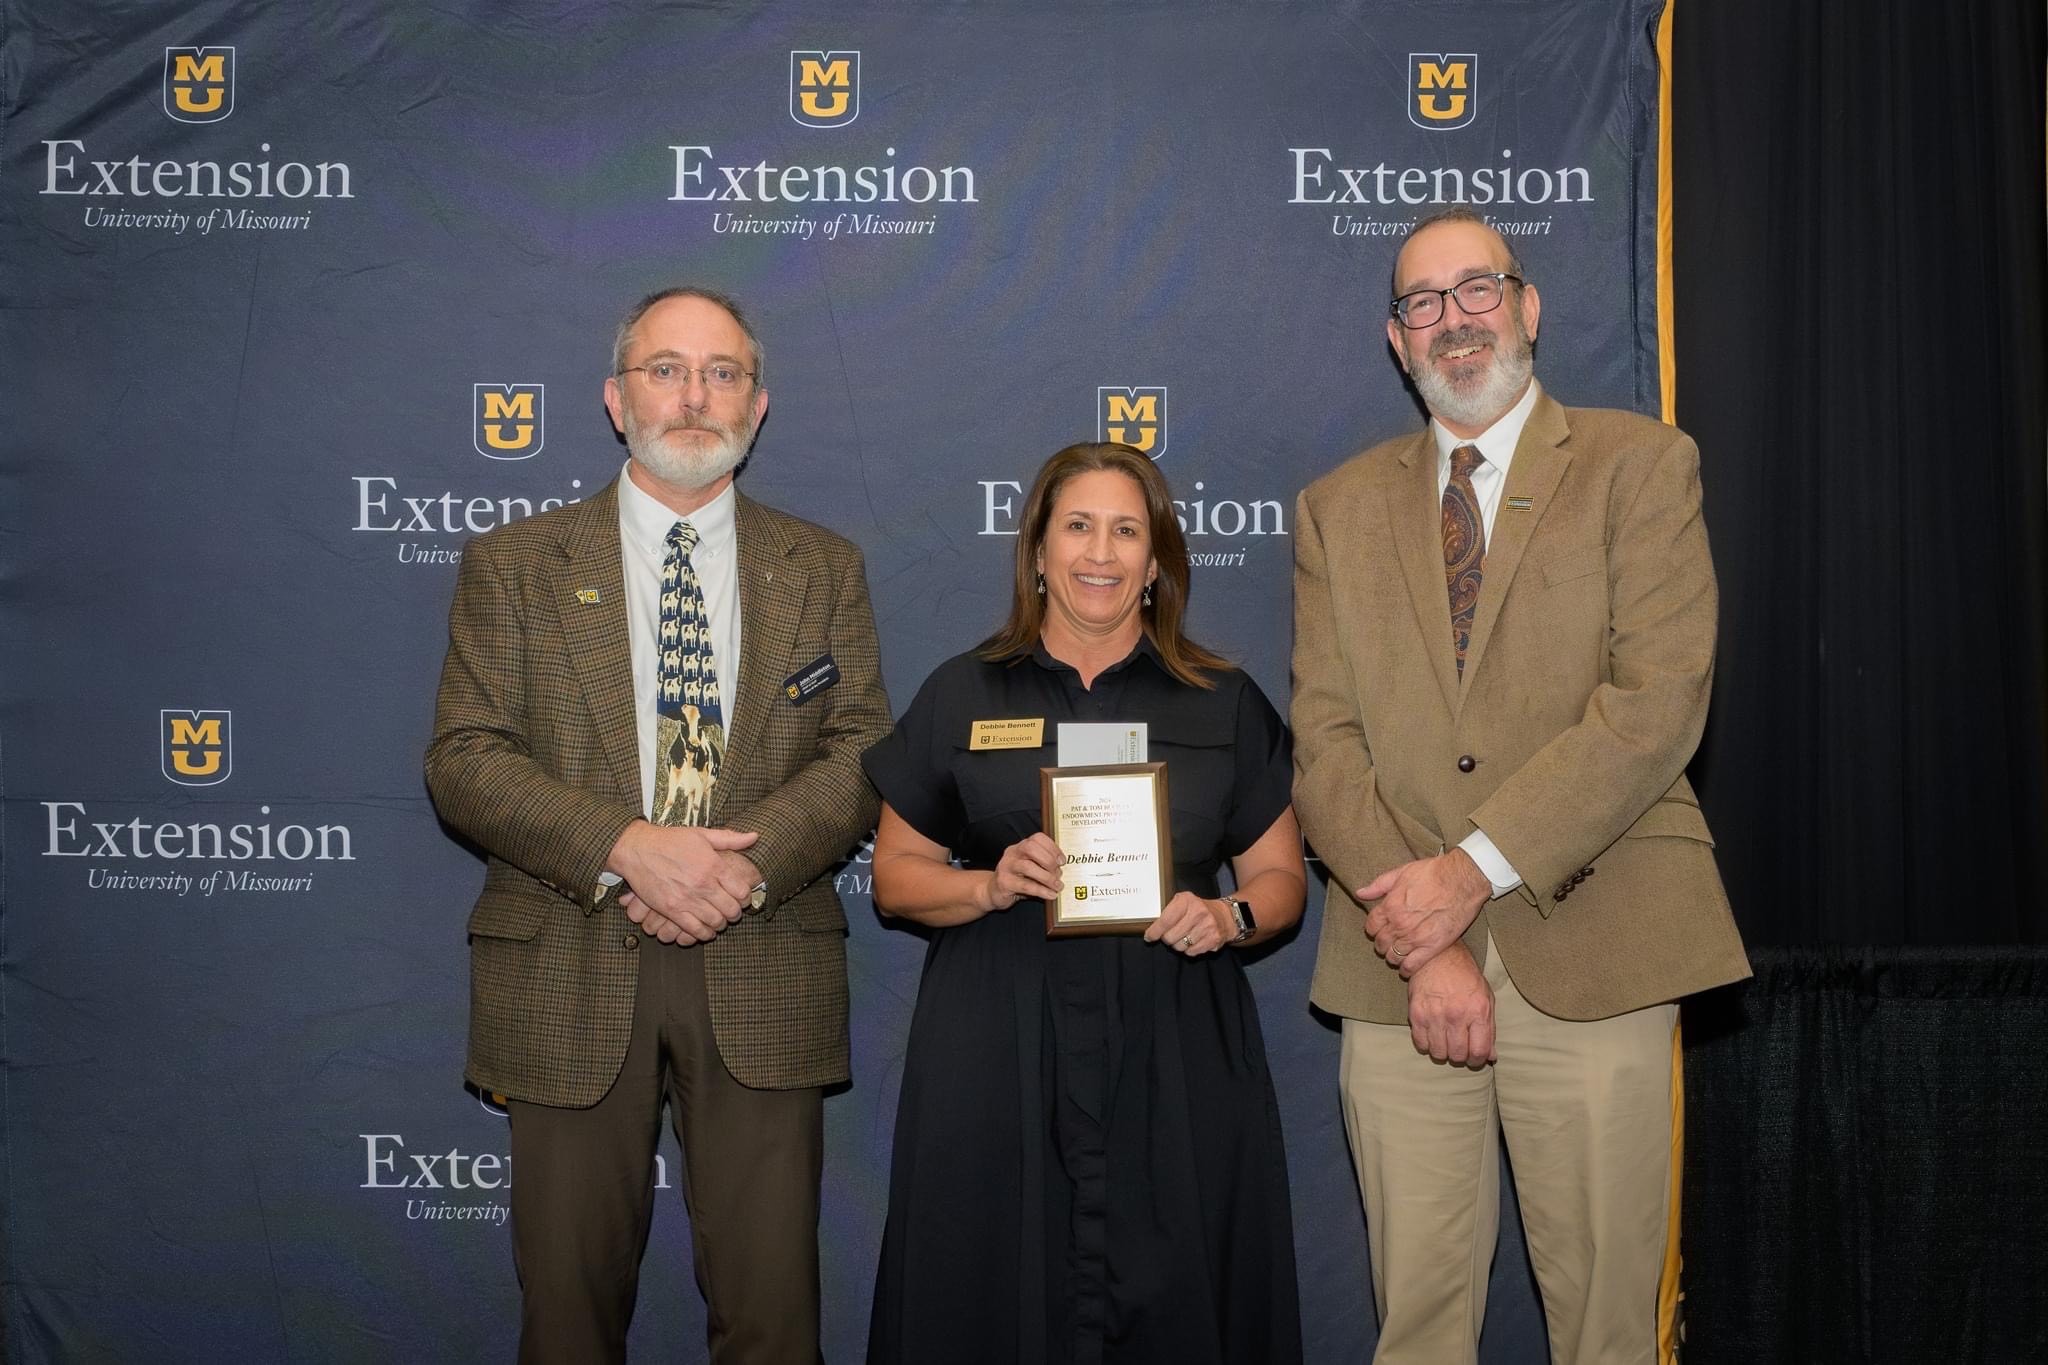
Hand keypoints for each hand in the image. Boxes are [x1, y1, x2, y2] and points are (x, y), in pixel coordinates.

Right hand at [607, 821, 760, 941]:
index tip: (741, 897)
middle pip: (731, 910)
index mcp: (713, 865)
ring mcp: (687, 899)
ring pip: (716, 922)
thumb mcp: (702, 834)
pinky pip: (695, 930)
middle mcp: (703, 884)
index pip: (742, 891)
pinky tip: (705, 929)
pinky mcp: (671, 910)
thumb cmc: (670, 840)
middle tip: (732, 911)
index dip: (746, 897)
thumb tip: (755, 837)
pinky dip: (704, 933)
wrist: (638, 849)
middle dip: (735, 913)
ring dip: (720, 924)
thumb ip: (730, 839)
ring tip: (719, 919)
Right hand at [978, 833, 1063, 912]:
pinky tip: (1050, 895)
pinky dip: (1041, 891)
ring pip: (1028, 867)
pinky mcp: (1004, 882)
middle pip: (1031, 848)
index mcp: (1020, 847)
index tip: (1062, 861)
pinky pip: (1025, 886)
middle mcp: (1012, 853)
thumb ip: (1043, 865)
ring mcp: (1006, 867)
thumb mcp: (1030, 868)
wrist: (993, 891)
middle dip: (1049, 861)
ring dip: (1047, 878)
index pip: (1037, 838)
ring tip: (1058, 886)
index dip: (1052, 848)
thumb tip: (1063, 870)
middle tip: (1059, 873)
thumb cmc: (1017, 879)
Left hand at [1143, 892, 1233, 955]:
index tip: (1149, 937)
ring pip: (1179, 947)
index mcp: (1187, 901)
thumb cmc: (1198, 909)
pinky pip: (1191, 952)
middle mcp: (1198, 913)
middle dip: (1167, 938)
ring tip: (1184, 936)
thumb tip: (1151, 929)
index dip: (1154, 932)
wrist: (1224, 916)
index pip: (1165, 921)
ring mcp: (1207, 927)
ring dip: (1178, 944)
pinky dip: (1189, 949)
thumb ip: (1168, 911)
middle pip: (1170, 937)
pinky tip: (1193, 941)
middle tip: (1171, 934)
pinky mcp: (1213, 940)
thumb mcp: (1183, 901)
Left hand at [1356, 849, 1492, 978]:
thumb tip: (1360, 893)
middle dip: (1381, 943)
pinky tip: (1406, 968)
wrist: (1462, 880)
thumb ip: (1378, 885)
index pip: (1370, 926)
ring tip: (1397, 954)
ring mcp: (1415, 937)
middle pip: (1380, 942)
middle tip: (1387, 942)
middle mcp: (1399, 924)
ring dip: (1392, 956)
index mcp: (1390, 906)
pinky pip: (1412, 965)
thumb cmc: (1433, 873)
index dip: (1373, 928)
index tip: (1378, 929)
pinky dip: (1406, 969)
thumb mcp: (1401, 872)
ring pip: (1393, 956)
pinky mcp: (1432, 947)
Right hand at [1405, 944, 1495, 1067]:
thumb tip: (1490, 1055)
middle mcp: (1456, 1015)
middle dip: (1460, 1056)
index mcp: (1478, 1011)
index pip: (1479, 1051)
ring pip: (1438, 1053)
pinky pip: (1420, 1043)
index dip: (1478, 1060)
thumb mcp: (1486, 999)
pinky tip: (1432, 1035)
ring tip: (1445, 1041)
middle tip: (1460, 1048)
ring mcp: (1434, 1015)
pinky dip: (1427, 1044)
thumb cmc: (1465, 977)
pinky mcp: (1416, 1013)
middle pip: (1457, 1055)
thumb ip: (1489, 1029)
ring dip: (1443, 1052)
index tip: (1475, 1057)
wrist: (1439, 956)